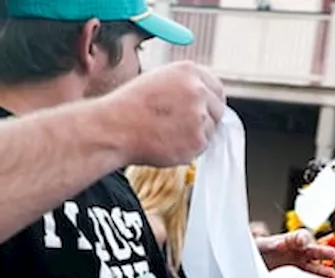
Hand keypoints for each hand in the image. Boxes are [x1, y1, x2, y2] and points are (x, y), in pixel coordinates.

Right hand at [104, 61, 225, 165]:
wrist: (115, 127)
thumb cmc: (129, 106)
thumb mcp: (158, 81)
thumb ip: (184, 86)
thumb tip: (203, 101)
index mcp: (188, 71)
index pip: (216, 88)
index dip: (209, 102)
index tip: (204, 110)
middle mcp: (198, 90)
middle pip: (218, 110)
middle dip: (206, 120)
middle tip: (183, 127)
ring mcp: (200, 115)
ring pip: (211, 130)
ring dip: (196, 135)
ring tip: (168, 134)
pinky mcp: (198, 140)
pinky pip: (202, 147)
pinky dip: (189, 149)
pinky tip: (168, 143)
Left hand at [256, 230, 334, 277]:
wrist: (254, 264)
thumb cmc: (257, 251)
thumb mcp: (258, 246)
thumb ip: (264, 244)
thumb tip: (276, 245)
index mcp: (288, 240)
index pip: (299, 236)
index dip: (301, 238)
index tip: (301, 242)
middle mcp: (297, 252)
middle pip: (312, 250)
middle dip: (323, 252)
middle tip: (332, 254)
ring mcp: (299, 266)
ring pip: (314, 267)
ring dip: (324, 271)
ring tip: (332, 275)